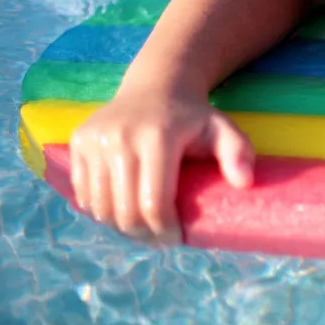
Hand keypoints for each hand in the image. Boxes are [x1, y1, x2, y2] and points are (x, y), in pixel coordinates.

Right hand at [69, 90, 253, 242]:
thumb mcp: (222, 129)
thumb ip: (237, 152)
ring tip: (141, 228)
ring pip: (100, 207)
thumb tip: (245, 182)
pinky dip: (99, 210)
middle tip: (159, 239)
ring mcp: (95, 140)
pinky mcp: (78, 142)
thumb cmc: (193, 116)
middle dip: (143, 235)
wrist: (156, 85)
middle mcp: (120, 137)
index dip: (164, 231)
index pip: (153, 203)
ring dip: (119, 227)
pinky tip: (120, 211)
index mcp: (158, 137)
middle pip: (123, 211)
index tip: (176, 239)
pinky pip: (83, 193)